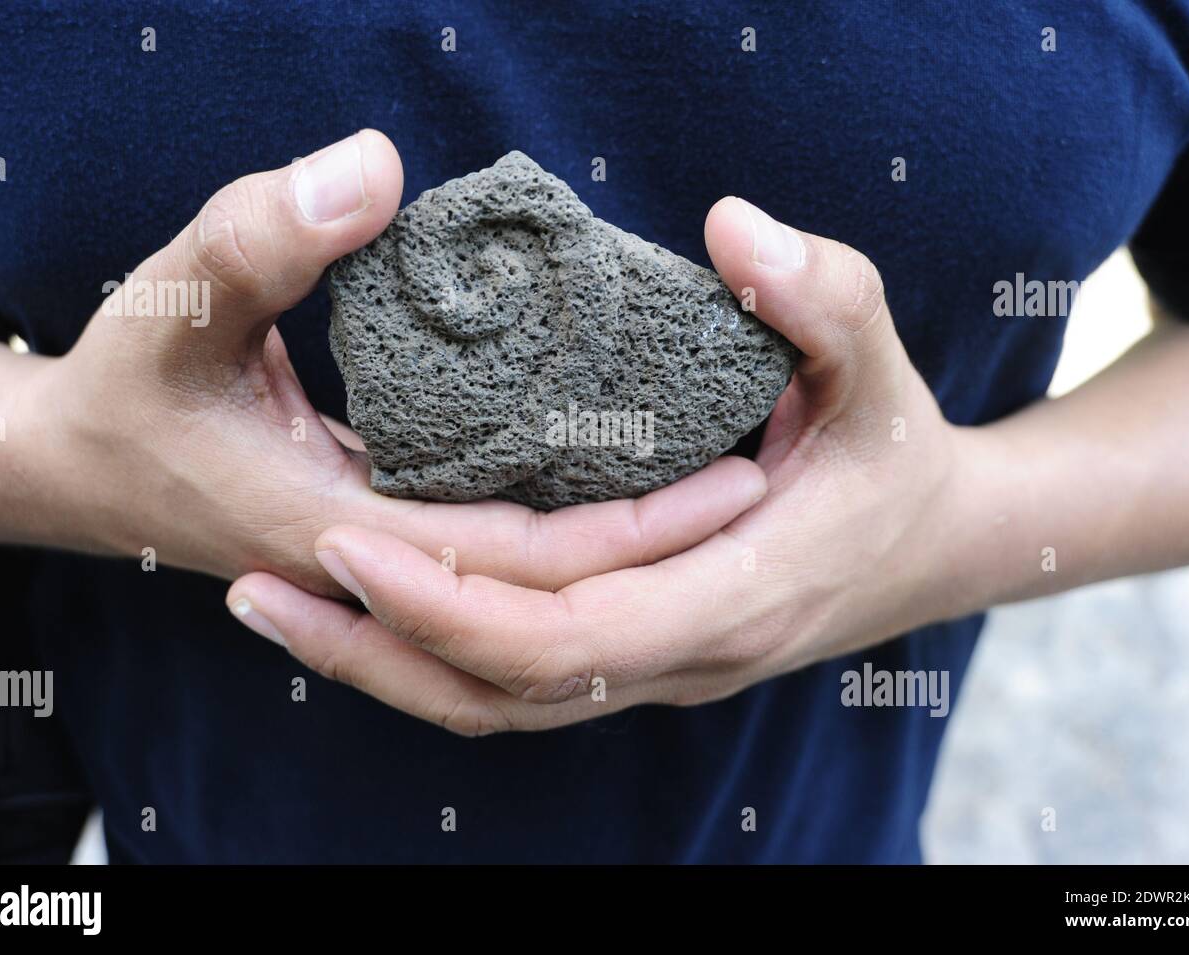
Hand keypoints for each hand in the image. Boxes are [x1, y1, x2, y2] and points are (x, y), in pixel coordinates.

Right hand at [0, 132, 765, 597]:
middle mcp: (384, 569)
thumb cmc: (129, 381)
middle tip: (758, 476)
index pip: (521, 563)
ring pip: (530, 587)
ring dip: (620, 546)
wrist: (89, 463)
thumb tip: (374, 170)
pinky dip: (568, 531)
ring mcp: (392, 564)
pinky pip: (500, 556)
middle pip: (549, 588)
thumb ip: (263, 235)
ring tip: (715, 482)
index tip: (734, 475)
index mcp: (344, 534)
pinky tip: (618, 475)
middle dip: (656, 546)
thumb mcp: (176, 295)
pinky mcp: (395, 537)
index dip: (632, 531)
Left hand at [228, 197, 986, 732]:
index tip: (344, 537)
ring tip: (271, 608)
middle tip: (254, 584)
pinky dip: (430, 654)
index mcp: (732, 598)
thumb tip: (730, 230)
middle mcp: (682, 657)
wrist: (934, 542)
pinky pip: (516, 681)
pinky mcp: (635, 654)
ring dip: (385, 665)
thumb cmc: (898, 449)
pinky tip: (361, 603)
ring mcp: (656, 669)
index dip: (449, 603)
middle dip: (378, 647)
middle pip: (503, 692)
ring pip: (498, 704)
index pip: (565, 639)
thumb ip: (822, 296)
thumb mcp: (879, 361)